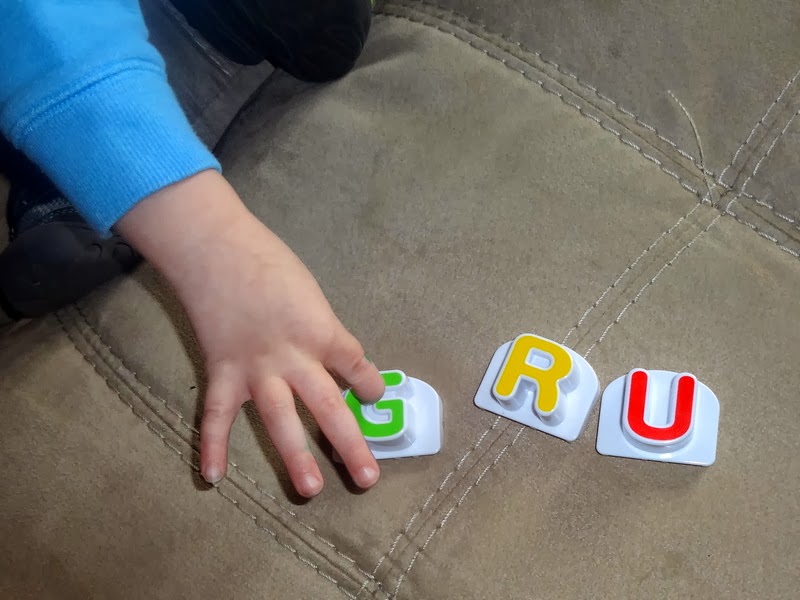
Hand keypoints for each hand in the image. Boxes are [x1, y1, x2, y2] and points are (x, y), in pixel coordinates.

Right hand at [118, 170, 384, 497]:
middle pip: (328, 406)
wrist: (216, 248)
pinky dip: (211, 445)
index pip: (357, 366)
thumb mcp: (310, 294)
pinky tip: (213, 478)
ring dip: (295, 456)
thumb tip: (333, 358)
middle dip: (349, 444)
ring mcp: (256, 368)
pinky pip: (215, 414)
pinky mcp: (222, 370)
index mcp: (322, 331)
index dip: (370, 384)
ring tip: (310, 489)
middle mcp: (294, 356)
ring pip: (279, 418)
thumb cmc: (270, 263)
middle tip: (368, 479)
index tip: (375, 395)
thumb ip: (321, 331)